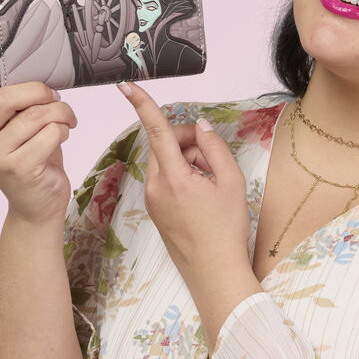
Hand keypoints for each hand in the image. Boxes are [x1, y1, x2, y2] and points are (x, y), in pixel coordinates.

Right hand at [0, 53, 77, 225]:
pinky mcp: (19, 168)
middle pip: (3, 99)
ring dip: (60, 112)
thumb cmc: (33, 158)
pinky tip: (64, 134)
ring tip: (67, 119)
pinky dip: (64, 129)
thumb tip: (36, 76)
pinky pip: (49, 134)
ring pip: (34, 116)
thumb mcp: (19, 130)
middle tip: (55, 98)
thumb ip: (17, 107)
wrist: (39, 204)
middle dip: (38, 91)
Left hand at [116, 82, 251, 287]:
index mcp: (174, 178)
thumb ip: (215, 148)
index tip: (126, 86)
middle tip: (213, 156)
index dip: (142, 104)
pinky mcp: (156, 210)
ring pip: (165, 161)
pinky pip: (165, 178)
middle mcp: (156, 188)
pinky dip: (182, 174)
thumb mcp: (232, 182)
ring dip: (187, 158)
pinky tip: (202, 192)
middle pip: (164, 144)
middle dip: (188, 140)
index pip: (155, 131)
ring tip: (211, 180)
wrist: (214, 273)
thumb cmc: (226, 231)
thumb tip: (201, 128)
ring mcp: (153, 200)